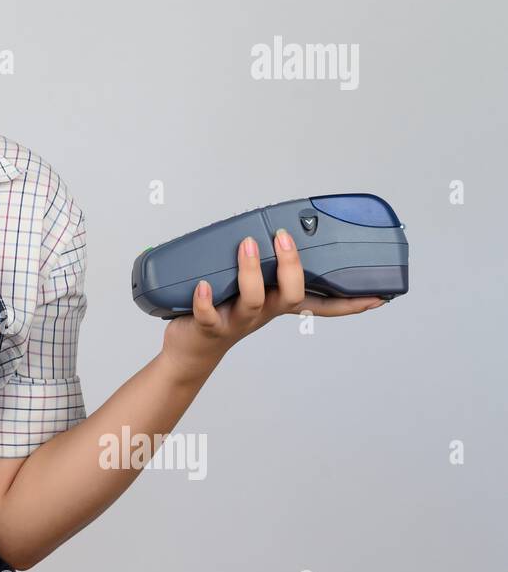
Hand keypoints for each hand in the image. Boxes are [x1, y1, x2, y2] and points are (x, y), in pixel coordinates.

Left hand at [161, 227, 387, 379]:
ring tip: (246, 246)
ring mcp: (238, 321)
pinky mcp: (209, 328)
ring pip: (253, 300)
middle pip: (291, 296)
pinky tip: (203, 286)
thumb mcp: (249, 286)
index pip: (322, 304)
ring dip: (251, 272)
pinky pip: (209, 315)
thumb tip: (266, 222)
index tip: (378, 296)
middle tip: (283, 236)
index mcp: (278, 303)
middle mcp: (263, 312)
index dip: (350, 303)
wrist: (192, 349)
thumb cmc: (222, 309)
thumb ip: (261, 262)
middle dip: (291, 267)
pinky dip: (206, 300)